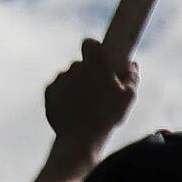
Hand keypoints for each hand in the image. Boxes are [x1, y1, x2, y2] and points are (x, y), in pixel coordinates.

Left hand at [41, 34, 138, 156]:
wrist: (79, 138)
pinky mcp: (49, 92)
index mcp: (95, 64)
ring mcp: (60, 79)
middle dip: (88, 72)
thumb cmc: (107, 116)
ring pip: (69, 76)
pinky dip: (64, 95)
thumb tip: (132, 65)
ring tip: (86, 104)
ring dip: (76, 84)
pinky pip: (58, 88)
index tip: (101, 58)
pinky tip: (74, 109)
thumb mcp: (129, 97)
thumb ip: (132, 77)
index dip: (95, 48)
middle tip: (98, 89)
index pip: (90, 43)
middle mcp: (75, 67)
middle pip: (80, 63)